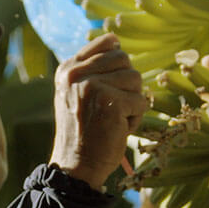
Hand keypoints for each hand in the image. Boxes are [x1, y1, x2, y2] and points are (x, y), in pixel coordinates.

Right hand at [50, 33, 146, 190]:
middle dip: (126, 84)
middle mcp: (76, 74)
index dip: (118, 61)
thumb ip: (90, 70)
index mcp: (68, 69)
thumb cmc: (82, 132)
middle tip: (112, 107)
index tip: (112, 83)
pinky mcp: (110, 102)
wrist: (75, 166)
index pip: (107, 42)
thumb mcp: (75, 94)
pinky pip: (141, 101)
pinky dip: (135, 118)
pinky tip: (118, 130)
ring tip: (113, 119)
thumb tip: (116, 43)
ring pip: (135, 79)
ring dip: (132, 101)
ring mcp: (92, 86)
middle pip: (124, 59)